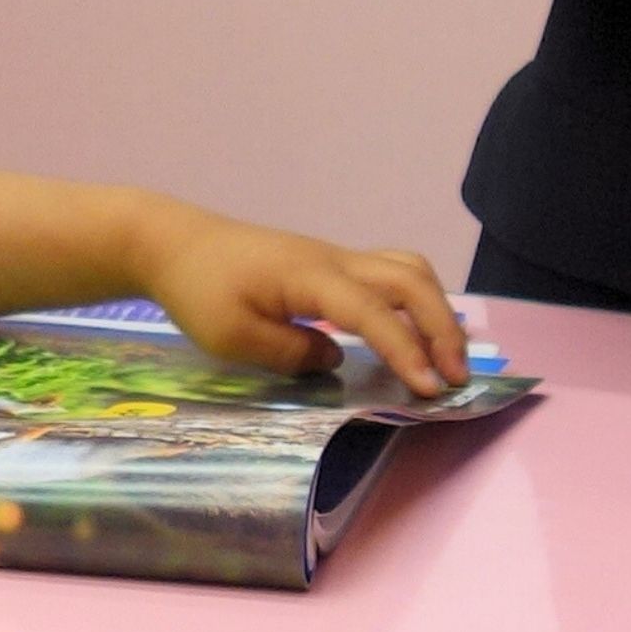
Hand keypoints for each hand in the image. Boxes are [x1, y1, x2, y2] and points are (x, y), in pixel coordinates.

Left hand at [134, 216, 467, 390]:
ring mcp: (333, 257)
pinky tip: (417, 331)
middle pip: (409, 279)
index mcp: (309, 277)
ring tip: (448, 357)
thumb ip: (288, 352)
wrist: (172, 242)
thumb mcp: (231, 336)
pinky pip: (389, 272)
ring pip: (406, 268)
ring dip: (436, 309)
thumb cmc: (196, 289)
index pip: (372, 312)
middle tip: (458, 378)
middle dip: (442, 327)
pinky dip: (416, 299)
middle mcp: (332, 260)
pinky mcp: (328, 264)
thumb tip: (335, 357)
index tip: (431, 389)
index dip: (406, 350)